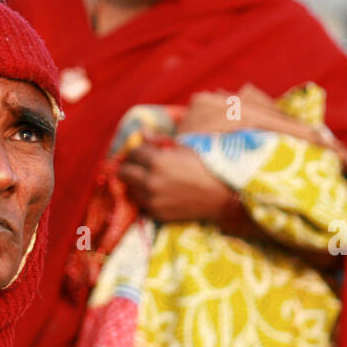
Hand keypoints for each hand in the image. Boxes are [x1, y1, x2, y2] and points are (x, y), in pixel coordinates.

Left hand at [117, 143, 232, 223]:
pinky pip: (141, 203)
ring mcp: (152, 200)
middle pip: (124, 172)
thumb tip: (141, 133)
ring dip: (136, 182)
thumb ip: (159, 142)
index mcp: (158, 161)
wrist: (222, 196)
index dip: (136, 150)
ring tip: (149, 179)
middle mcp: (151, 182)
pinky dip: (145, 196)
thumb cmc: (206, 167)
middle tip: (136, 165)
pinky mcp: (156, 213)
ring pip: (130, 189)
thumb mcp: (184, 148)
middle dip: (128, 166)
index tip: (141, 152)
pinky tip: (158, 192)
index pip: (133, 153)